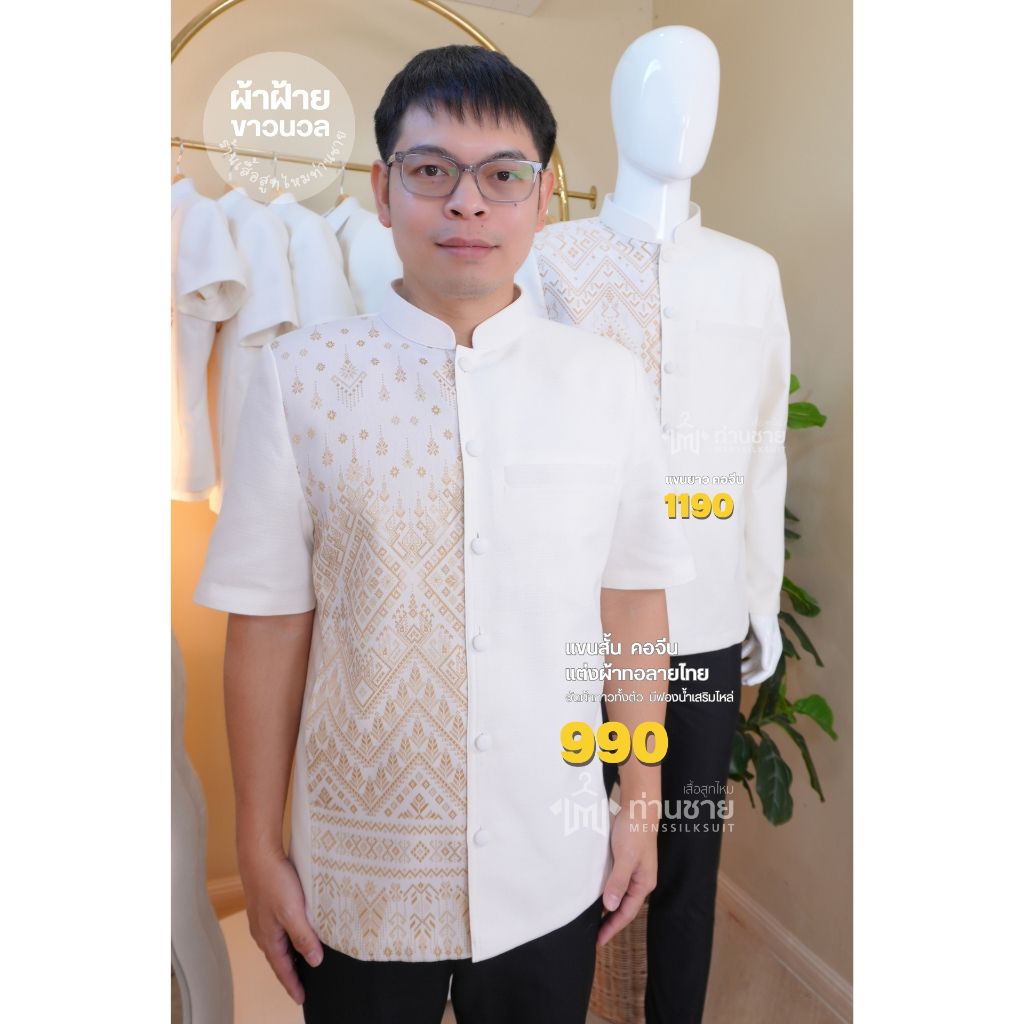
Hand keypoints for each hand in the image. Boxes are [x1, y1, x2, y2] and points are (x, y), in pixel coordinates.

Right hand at [241, 851, 322, 1003]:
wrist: (259, 855)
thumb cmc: (274, 881)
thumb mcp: (293, 912)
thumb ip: (303, 937)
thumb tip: (314, 961)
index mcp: (269, 938)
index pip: (282, 969)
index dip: (293, 984)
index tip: (302, 998)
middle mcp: (263, 932)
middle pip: (278, 959)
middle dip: (289, 974)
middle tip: (302, 986)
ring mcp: (263, 919)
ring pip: (278, 945)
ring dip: (288, 956)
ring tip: (301, 963)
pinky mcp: (267, 906)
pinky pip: (278, 930)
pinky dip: (287, 938)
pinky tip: (295, 932)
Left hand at [597, 798, 657, 945]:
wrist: (638, 807)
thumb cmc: (635, 830)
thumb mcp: (625, 857)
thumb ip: (618, 882)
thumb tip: (610, 906)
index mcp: (644, 883)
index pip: (627, 913)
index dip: (612, 927)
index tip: (598, 940)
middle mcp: (641, 880)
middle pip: (624, 908)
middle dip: (610, 922)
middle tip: (593, 935)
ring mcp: (635, 872)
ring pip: (621, 896)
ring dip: (609, 909)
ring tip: (594, 920)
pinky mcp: (627, 862)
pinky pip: (618, 884)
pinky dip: (608, 893)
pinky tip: (598, 895)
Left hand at [741, 613, 782, 685]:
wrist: (758, 602)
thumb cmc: (763, 621)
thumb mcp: (766, 638)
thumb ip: (767, 654)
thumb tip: (766, 669)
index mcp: (775, 650)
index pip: (768, 670)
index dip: (758, 678)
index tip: (747, 683)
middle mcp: (770, 648)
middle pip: (760, 666)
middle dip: (752, 674)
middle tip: (741, 681)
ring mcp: (763, 642)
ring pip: (754, 658)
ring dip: (746, 665)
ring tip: (736, 670)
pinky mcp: (755, 636)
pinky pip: (750, 649)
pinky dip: (743, 654)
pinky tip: (736, 656)